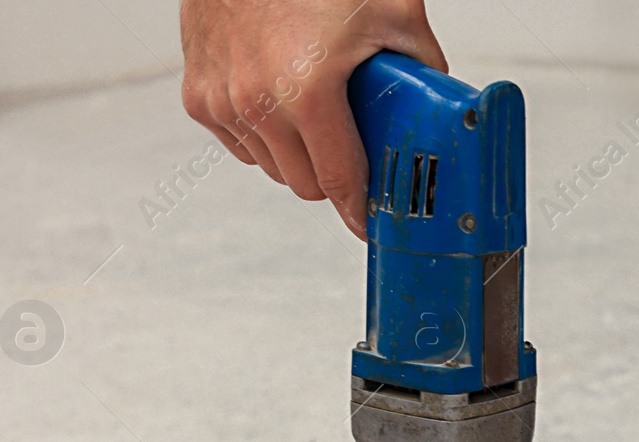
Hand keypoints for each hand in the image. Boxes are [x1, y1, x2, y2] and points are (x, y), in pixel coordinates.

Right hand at [180, 0, 446, 237]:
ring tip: (315, 109)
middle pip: (305, 185)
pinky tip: (280, 98)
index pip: (339, 183)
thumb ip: (422, 68)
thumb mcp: (393, 11)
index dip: (361, 210)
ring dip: (298, 153)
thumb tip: (441, 109)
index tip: (370, 223)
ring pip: (271, 167)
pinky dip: (263, 133)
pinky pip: (240, 143)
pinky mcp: (198, 93)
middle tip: (354, 146)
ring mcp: (221, 100)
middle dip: (333, 174)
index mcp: (307, 92)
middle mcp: (256, 102)